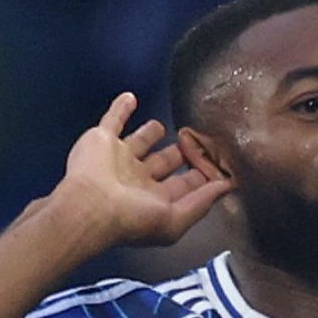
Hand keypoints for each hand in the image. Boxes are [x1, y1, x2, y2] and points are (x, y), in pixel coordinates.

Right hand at [59, 92, 232, 248]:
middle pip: (166, 162)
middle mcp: (140, 180)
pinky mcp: (103, 140)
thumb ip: (202, 202)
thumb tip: (228, 187)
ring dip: (153, 132)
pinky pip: (113, 118)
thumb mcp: (176, 219)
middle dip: (181, 154)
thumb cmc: (132, 218)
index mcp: (157, 200)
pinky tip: (130, 98)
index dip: (203, 176)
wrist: (89, 205)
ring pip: (142, 141)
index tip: (221, 163)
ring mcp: (121, 159)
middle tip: (198, 140)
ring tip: (164, 126)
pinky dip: (121, 108)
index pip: (186, 185)